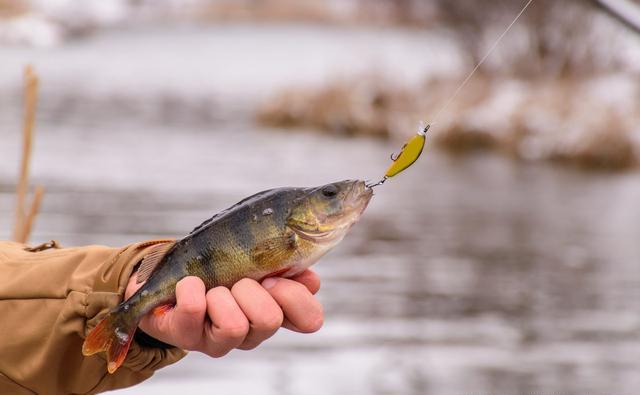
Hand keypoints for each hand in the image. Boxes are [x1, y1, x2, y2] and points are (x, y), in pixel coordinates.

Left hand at [124, 270, 322, 356]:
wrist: (171, 279)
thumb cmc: (220, 270)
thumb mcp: (256, 264)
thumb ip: (285, 268)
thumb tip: (309, 279)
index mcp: (276, 312)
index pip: (309, 319)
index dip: (295, 297)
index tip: (273, 278)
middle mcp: (252, 333)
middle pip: (269, 320)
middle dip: (250, 290)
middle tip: (237, 281)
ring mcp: (219, 342)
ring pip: (235, 326)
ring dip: (221, 295)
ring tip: (211, 288)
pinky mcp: (187, 337)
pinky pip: (195, 309)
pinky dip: (191, 289)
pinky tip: (189, 285)